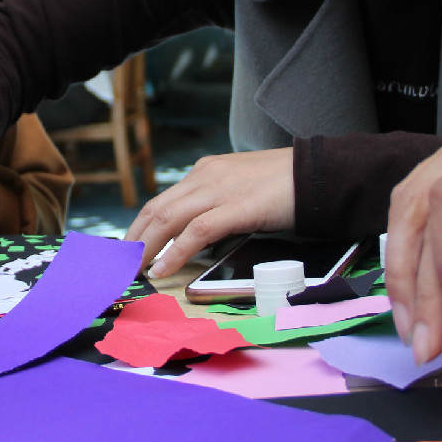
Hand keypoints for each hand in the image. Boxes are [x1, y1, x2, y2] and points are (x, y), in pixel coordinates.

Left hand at [125, 149, 295, 277]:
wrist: (319, 173)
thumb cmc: (286, 185)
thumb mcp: (242, 189)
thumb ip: (218, 205)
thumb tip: (198, 236)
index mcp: (207, 171)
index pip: (163, 200)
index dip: (141, 227)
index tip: (130, 248)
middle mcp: (206, 176)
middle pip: (157, 209)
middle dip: (135, 239)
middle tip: (121, 264)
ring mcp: (220, 189)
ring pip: (168, 218)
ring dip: (146, 247)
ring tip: (134, 270)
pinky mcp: (237, 207)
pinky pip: (196, 232)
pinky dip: (174, 252)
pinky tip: (163, 269)